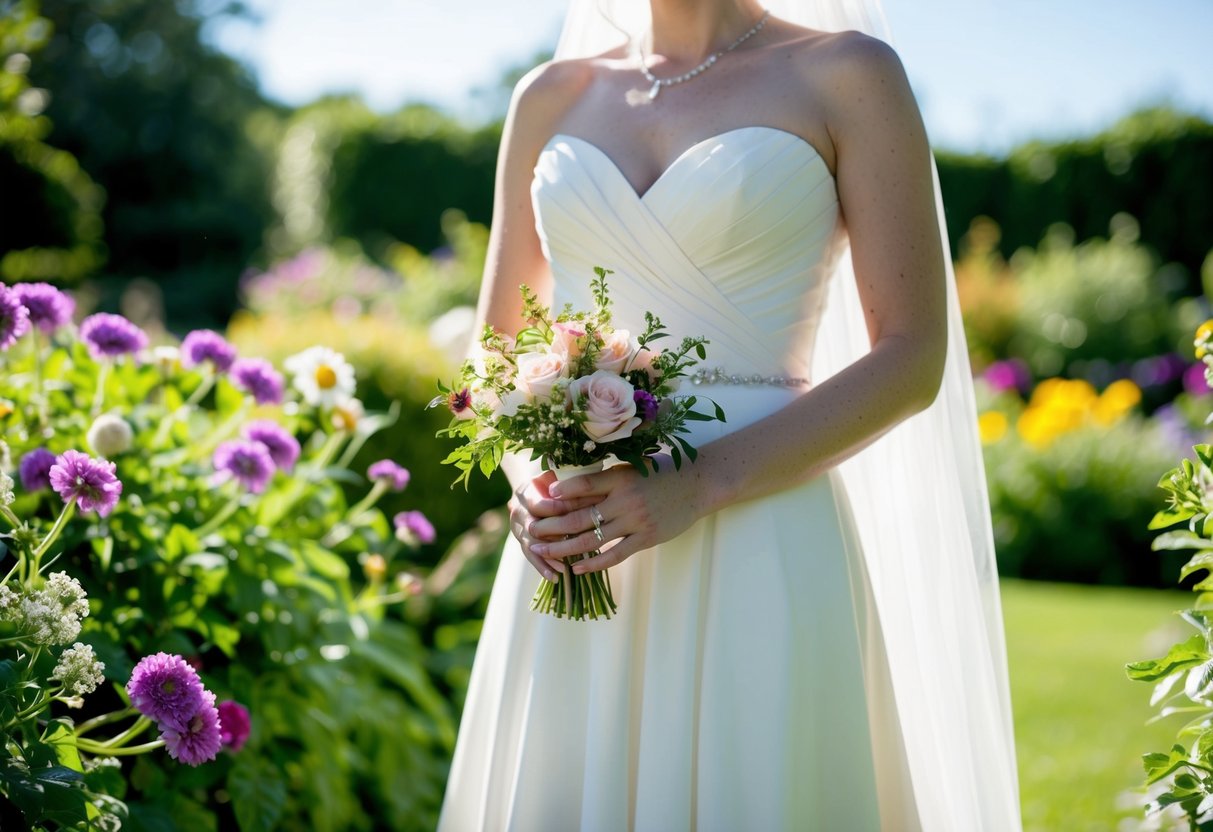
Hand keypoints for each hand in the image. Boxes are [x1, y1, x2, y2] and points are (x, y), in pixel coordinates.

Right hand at [508, 470, 603, 581]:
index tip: (589, 519)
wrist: (532, 489)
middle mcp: (517, 511)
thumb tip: (597, 491)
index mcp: (526, 492)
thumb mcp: (558, 478)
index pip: (547, 506)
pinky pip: (530, 556)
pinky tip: (555, 578)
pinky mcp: (521, 541)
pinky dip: (542, 567)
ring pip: (531, 545)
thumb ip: (570, 484)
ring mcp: (516, 528)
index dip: (568, 512)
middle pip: (536, 528)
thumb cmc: (553, 483)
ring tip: (564, 570)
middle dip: (557, 538)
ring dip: (548, 558)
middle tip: (577, 547)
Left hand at [527, 455, 709, 573]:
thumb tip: (570, 487)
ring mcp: (636, 521)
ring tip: (544, 551)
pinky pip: (615, 554)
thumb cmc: (662, 472)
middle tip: (530, 530)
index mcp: (620, 477)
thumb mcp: (633, 467)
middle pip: (580, 515)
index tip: (540, 499)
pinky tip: (577, 568)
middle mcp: (625, 499)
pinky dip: (594, 563)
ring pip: (592, 539)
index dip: (560, 492)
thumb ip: (606, 478)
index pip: (583, 484)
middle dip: (551, 525)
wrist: (698, 484)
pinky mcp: (646, 538)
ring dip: (564, 547)